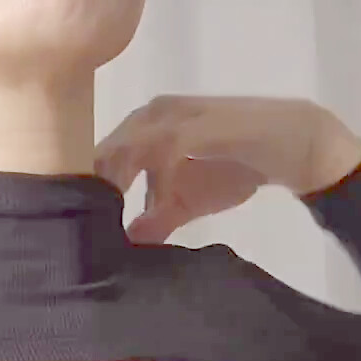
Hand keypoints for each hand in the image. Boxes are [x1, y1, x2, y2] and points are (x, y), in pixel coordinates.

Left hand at [94, 94, 360, 244]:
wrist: (290, 147)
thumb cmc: (233, 168)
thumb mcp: (185, 202)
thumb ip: (154, 220)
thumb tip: (124, 246)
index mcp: (142, 127)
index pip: (101, 156)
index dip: (85, 188)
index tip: (70, 224)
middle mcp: (152, 114)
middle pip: (106, 150)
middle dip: (91, 186)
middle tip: (77, 226)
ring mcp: (175, 116)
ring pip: (129, 145)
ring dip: (115, 179)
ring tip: (105, 215)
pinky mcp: (199, 124)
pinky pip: (167, 148)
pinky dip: (155, 176)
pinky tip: (150, 202)